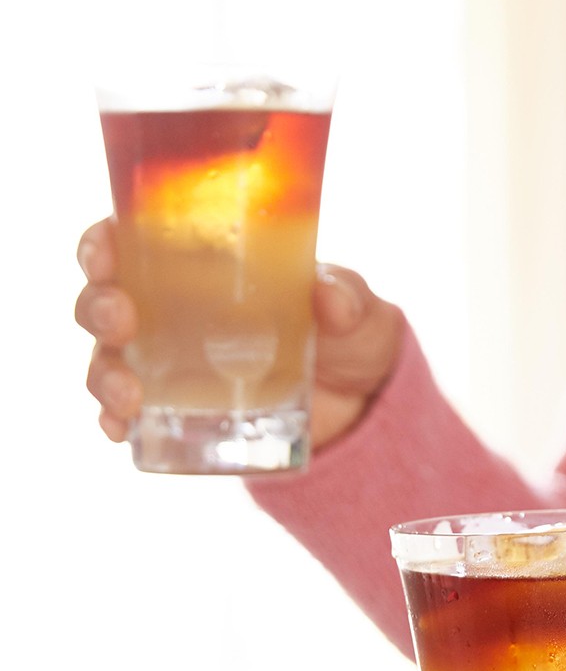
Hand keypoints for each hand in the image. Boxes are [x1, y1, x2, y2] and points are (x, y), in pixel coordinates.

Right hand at [75, 219, 404, 450]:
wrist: (362, 408)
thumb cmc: (350, 337)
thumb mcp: (357, 312)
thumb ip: (347, 299)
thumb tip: (331, 299)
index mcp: (205, 266)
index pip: (134, 240)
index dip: (104, 241)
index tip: (104, 252)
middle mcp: (173, 311)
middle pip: (106, 299)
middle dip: (97, 307)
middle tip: (118, 320)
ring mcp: (171, 365)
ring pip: (108, 360)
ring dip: (103, 375)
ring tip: (128, 395)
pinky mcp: (180, 413)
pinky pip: (130, 418)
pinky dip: (116, 423)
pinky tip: (120, 431)